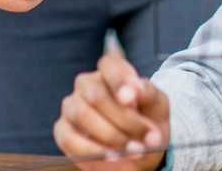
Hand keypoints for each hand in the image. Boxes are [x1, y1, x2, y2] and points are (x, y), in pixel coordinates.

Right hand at [55, 53, 169, 170]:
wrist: (140, 151)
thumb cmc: (148, 121)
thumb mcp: (157, 106)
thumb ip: (149, 93)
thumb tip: (138, 88)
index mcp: (111, 71)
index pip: (109, 64)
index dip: (119, 80)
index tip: (132, 98)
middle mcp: (87, 84)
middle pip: (98, 95)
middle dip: (125, 119)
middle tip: (148, 138)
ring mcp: (72, 106)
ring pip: (83, 115)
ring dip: (112, 136)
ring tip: (135, 150)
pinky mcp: (63, 131)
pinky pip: (70, 139)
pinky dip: (94, 151)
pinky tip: (113, 157)